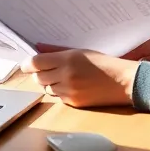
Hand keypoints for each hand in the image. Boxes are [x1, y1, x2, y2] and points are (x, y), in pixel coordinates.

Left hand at [20, 47, 137, 108]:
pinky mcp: (73, 103)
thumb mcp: (80, 52)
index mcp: (67, 60)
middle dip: (39, 74)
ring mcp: (69, 91)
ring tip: (61, 77)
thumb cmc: (103, 63)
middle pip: (37, 77)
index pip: (35, 63)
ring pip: (46, 89)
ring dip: (48, 83)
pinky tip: (71, 86)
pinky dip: (59, 92)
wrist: (123, 82)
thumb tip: (38, 47)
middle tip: (46, 70)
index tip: (26, 64)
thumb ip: (57, 50)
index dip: (27, 64)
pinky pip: (58, 97)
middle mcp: (65, 76)